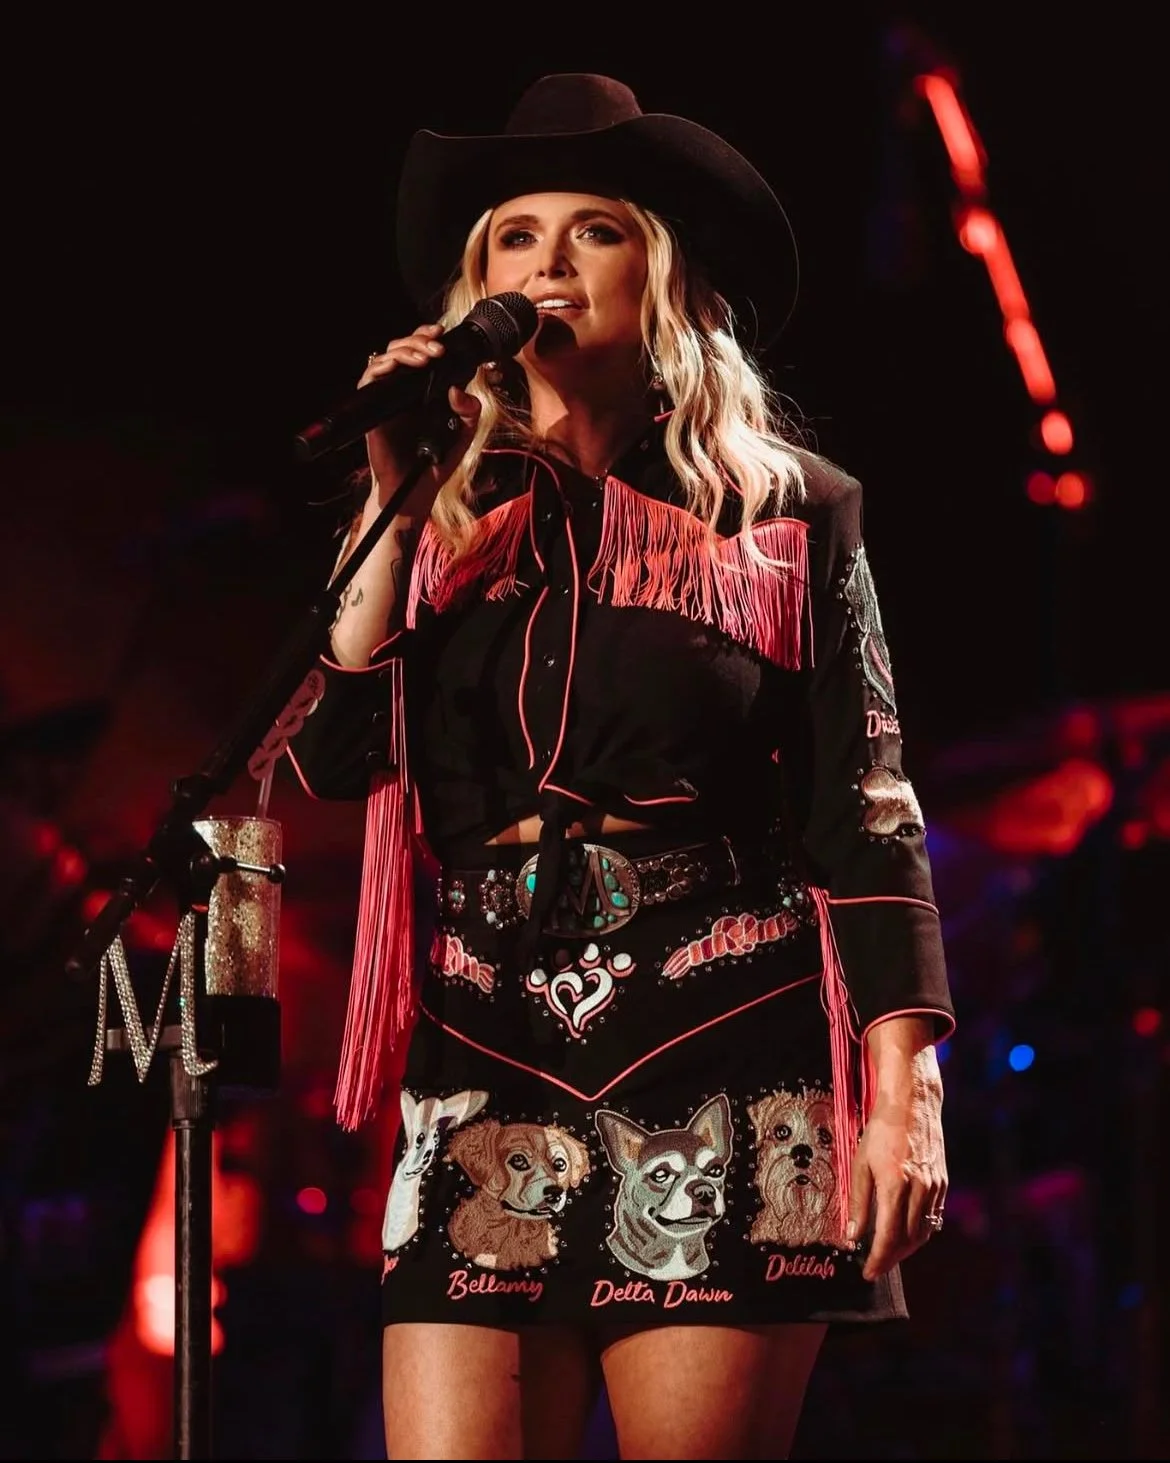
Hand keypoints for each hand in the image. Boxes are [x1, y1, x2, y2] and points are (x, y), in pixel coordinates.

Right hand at [361, 322, 482, 508]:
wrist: (416, 489)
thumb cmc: (437, 462)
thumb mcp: (464, 433)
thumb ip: (470, 410)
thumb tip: (458, 389)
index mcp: (423, 389)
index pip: (420, 351)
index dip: (426, 336)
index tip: (441, 333)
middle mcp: (403, 389)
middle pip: (401, 348)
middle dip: (418, 340)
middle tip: (437, 348)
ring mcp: (387, 398)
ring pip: (385, 358)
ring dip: (404, 351)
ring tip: (425, 357)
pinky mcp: (374, 410)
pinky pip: (370, 381)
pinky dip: (380, 368)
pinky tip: (395, 367)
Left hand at [846, 1041, 946, 1280]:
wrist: (911, 1103)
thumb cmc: (880, 1131)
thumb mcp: (859, 1163)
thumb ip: (857, 1202)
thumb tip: (852, 1236)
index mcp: (895, 1185)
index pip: (888, 1237)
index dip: (878, 1260)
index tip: (868, 1273)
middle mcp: (919, 1189)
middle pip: (908, 1240)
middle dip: (892, 1258)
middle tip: (875, 1265)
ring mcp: (934, 1186)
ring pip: (924, 1231)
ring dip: (906, 1248)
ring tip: (888, 1252)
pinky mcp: (942, 1181)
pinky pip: (933, 1216)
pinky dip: (919, 1230)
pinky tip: (906, 1232)